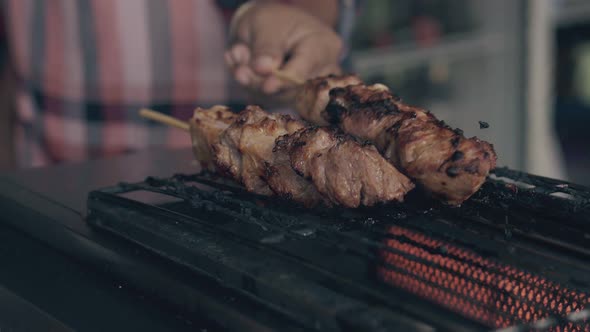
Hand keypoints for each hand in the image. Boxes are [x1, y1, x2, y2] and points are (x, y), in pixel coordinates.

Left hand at [225, 1, 342, 104]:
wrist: (266, 29)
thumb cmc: (272, 21)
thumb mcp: (266, 24)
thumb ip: (266, 46)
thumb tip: (264, 68)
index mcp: (323, 47)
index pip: (308, 69)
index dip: (286, 80)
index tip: (266, 86)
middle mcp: (321, 71)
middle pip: (294, 89)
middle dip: (261, 82)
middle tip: (239, 70)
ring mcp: (306, 88)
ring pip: (279, 98)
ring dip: (252, 84)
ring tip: (237, 59)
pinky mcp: (289, 99)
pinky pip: (269, 101)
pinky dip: (250, 86)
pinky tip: (240, 67)